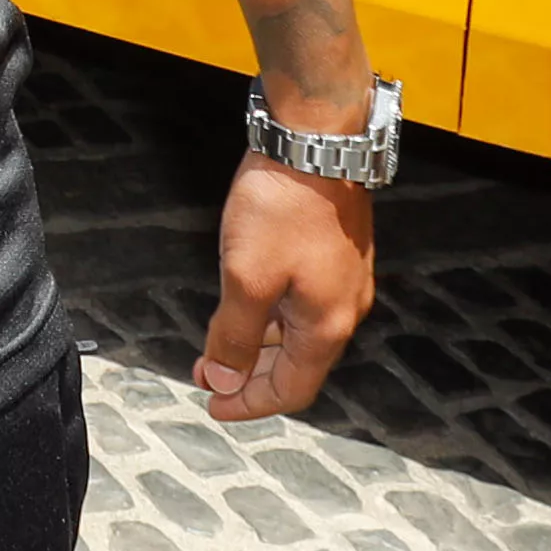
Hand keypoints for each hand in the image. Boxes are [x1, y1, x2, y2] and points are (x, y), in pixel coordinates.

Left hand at [195, 149, 373, 421]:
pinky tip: (243, 305)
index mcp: (326, 325)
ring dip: (256, 345)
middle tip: (206, 377)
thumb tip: (224, 382)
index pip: (293, 389)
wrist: (315, 143)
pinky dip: (270, 316)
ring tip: (215, 346)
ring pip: (297, 332)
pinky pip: (301, 303)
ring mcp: (343, 281)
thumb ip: (233, 335)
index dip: (251, 404)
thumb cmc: (280, 209)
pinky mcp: (335, 255)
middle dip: (249, 375)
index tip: (214, 408)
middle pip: (296, 364)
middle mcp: (344, 310)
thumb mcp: (245, 277)